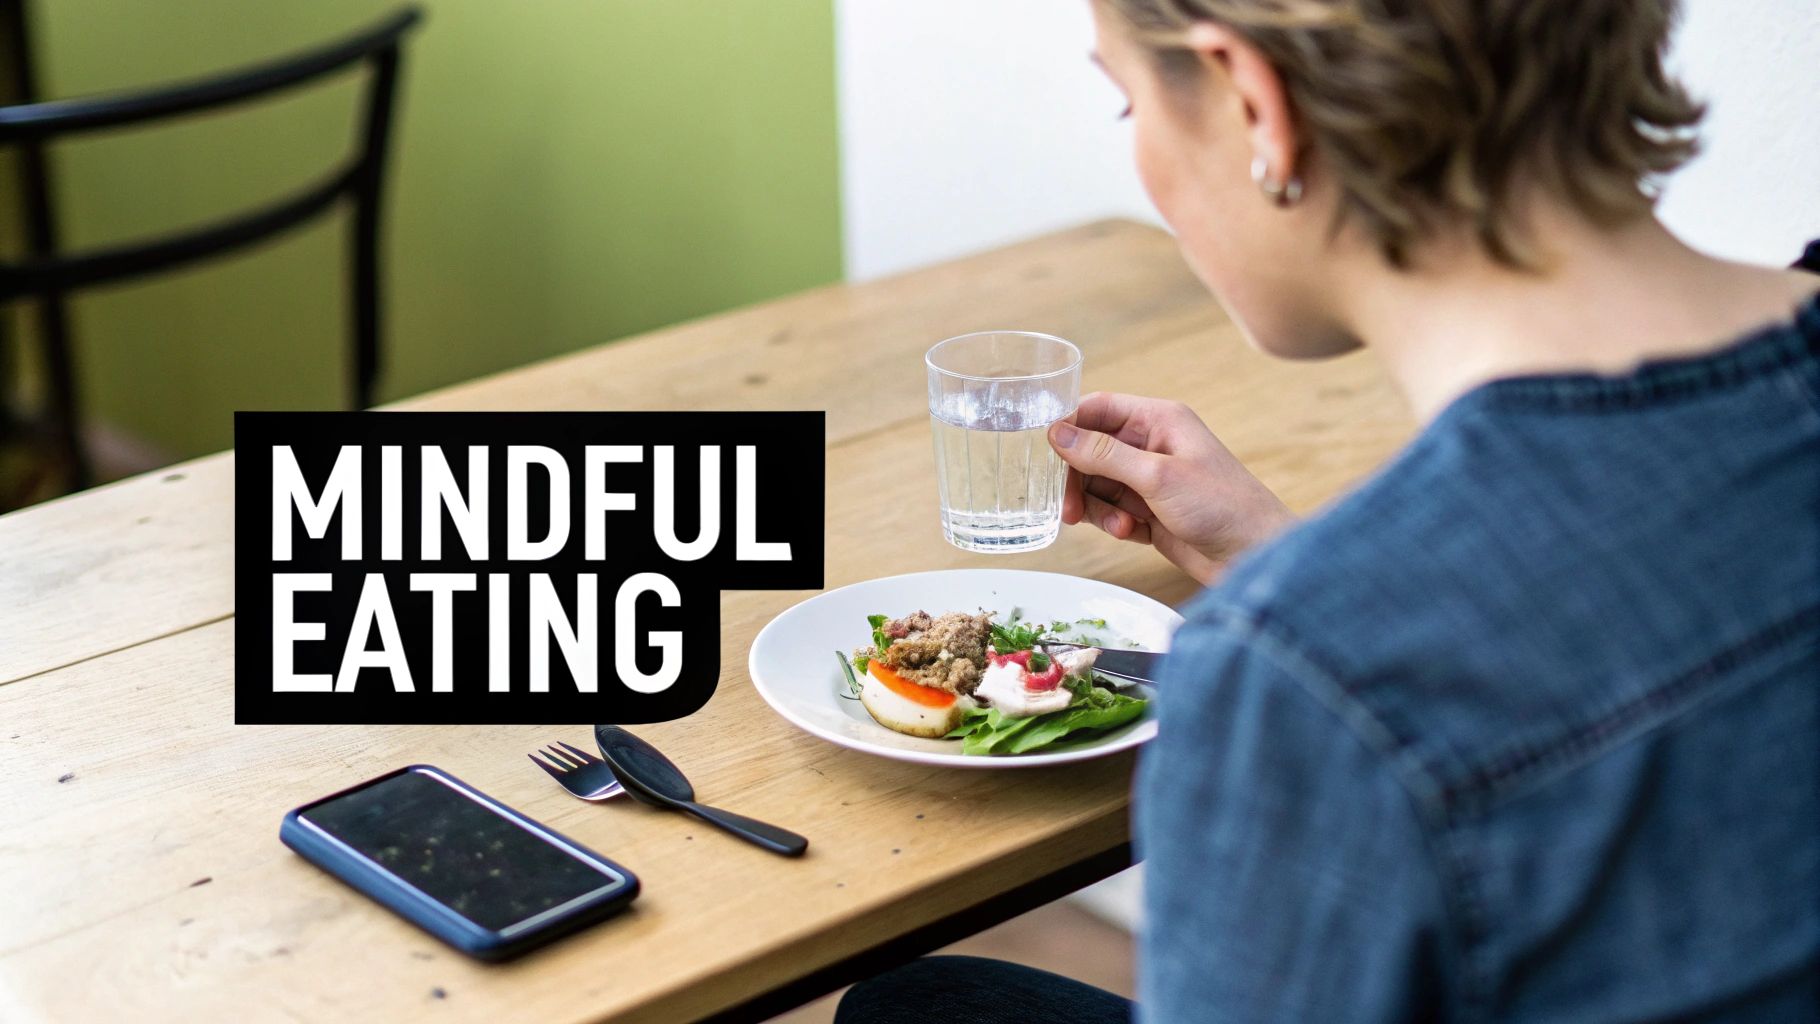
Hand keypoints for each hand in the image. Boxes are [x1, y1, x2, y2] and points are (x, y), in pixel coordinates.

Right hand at [1047, 393, 1295, 584]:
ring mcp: (1151, 480)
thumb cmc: (1223, 507)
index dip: (1069, 426)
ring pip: (1098, 485)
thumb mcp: (1158, 476)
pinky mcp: (1151, 512)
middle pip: (1091, 451)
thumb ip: (1105, 455)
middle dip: (1077, 478)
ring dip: (1097, 507)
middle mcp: (1153, 445)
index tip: (1044, 452)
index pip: (1099, 409)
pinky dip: (1113, 523)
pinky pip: (1112, 510)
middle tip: (1068, 507)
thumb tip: (1059, 434)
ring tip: (1119, 526)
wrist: (1256, 557)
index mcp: (1160, 421)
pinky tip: (1132, 533)